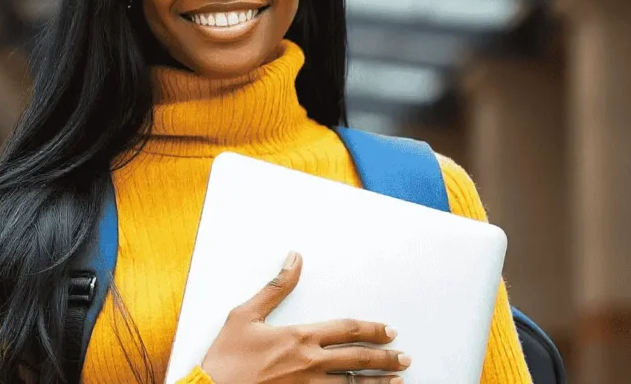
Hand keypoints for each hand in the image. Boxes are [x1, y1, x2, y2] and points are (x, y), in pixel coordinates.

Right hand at [200, 252, 410, 383]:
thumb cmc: (226, 356)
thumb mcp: (245, 315)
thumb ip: (275, 288)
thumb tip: (294, 259)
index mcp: (300, 336)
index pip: (348, 330)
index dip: (372, 330)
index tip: (389, 331)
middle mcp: (310, 362)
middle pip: (358, 359)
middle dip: (385, 357)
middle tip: (404, 356)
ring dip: (379, 383)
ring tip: (398, 380)